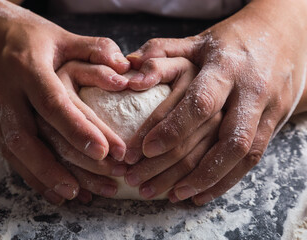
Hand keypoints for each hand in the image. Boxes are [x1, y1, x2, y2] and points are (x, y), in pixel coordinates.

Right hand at [0, 0, 130, 203]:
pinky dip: (33, 178)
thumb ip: (94, 49)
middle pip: (28, 138)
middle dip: (61, 166)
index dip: (77, 128)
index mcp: (27, 68)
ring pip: (18, 154)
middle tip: (102, 184)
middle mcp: (8, 94)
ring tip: (81, 196)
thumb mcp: (61, 36)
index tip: (106, 151)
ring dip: (48, 179)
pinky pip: (11, 157)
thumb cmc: (29, 36)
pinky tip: (56, 193)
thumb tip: (126, 70)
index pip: (52, 102)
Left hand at [126, 0, 306, 203]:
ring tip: (171, 196)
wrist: (282, 36)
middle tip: (144, 183)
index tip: (144, 150)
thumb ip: (161, 51)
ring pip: (239, 154)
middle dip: (180, 166)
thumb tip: (130, 69)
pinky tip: (201, 194)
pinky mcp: (274, 123)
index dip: (172, 129)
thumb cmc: (230, 41)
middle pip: (221, 139)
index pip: (200, 103)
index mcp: (226, 66)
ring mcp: (267, 109)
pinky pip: (252, 158)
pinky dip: (226, 180)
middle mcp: (250, 91)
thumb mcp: (196, 40)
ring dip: (205, 181)